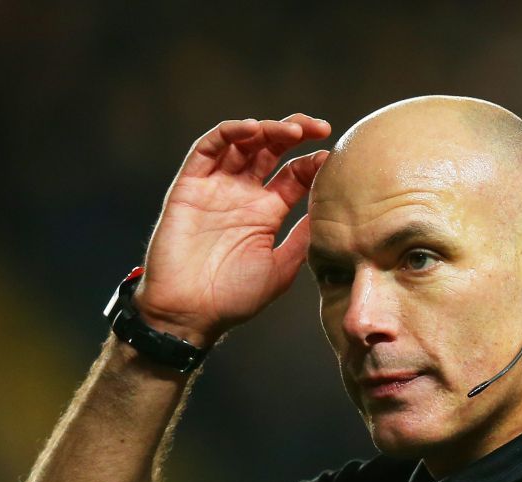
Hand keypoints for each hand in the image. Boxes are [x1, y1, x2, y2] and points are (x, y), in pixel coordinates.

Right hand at [134, 113, 332, 346]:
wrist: (188, 313)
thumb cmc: (233, 299)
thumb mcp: (280, 269)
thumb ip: (303, 239)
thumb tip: (332, 214)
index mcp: (266, 212)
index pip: (294, 174)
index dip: (313, 162)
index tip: (333, 158)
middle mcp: (242, 195)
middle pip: (271, 149)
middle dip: (296, 132)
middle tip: (320, 128)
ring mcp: (216, 188)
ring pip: (242, 142)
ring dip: (267, 129)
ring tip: (292, 129)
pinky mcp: (190, 186)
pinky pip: (207, 149)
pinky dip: (229, 132)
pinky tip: (252, 130)